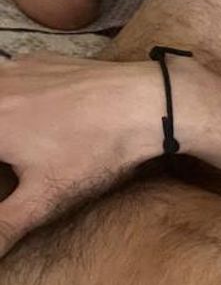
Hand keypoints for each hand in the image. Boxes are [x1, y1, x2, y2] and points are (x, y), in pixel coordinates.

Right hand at [0, 52, 166, 256]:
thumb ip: (5, 224)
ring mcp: (10, 68)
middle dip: (4, 154)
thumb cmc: (94, 151)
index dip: (1, 173)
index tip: (14, 175)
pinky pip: (10, 80)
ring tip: (29, 148)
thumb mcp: (45, 197)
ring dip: (8, 124)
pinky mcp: (34, 60)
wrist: (144, 102)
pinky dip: (14, 101)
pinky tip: (39, 118)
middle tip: (20, 164)